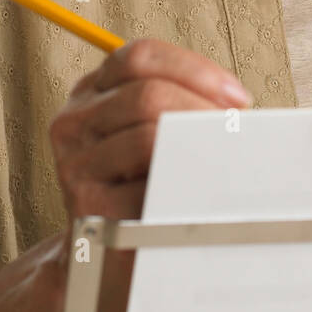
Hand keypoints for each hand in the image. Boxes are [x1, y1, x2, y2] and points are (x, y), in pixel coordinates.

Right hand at [48, 39, 251, 311]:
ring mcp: (75, 165)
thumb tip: (238, 104)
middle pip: (147, 94)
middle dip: (203, 109)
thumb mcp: (155, 131)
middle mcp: (74, 123)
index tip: (236, 96)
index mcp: (92, 92)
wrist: (106, 254)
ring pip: (148, 136)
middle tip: (235, 130)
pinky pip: (149, 186)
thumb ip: (181, 103)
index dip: (194, 69)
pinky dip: (185, 187)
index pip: (139, 56)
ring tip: (224, 160)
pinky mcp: (88, 207)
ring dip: (199, 146)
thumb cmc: (144, 183)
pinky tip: (200, 193)